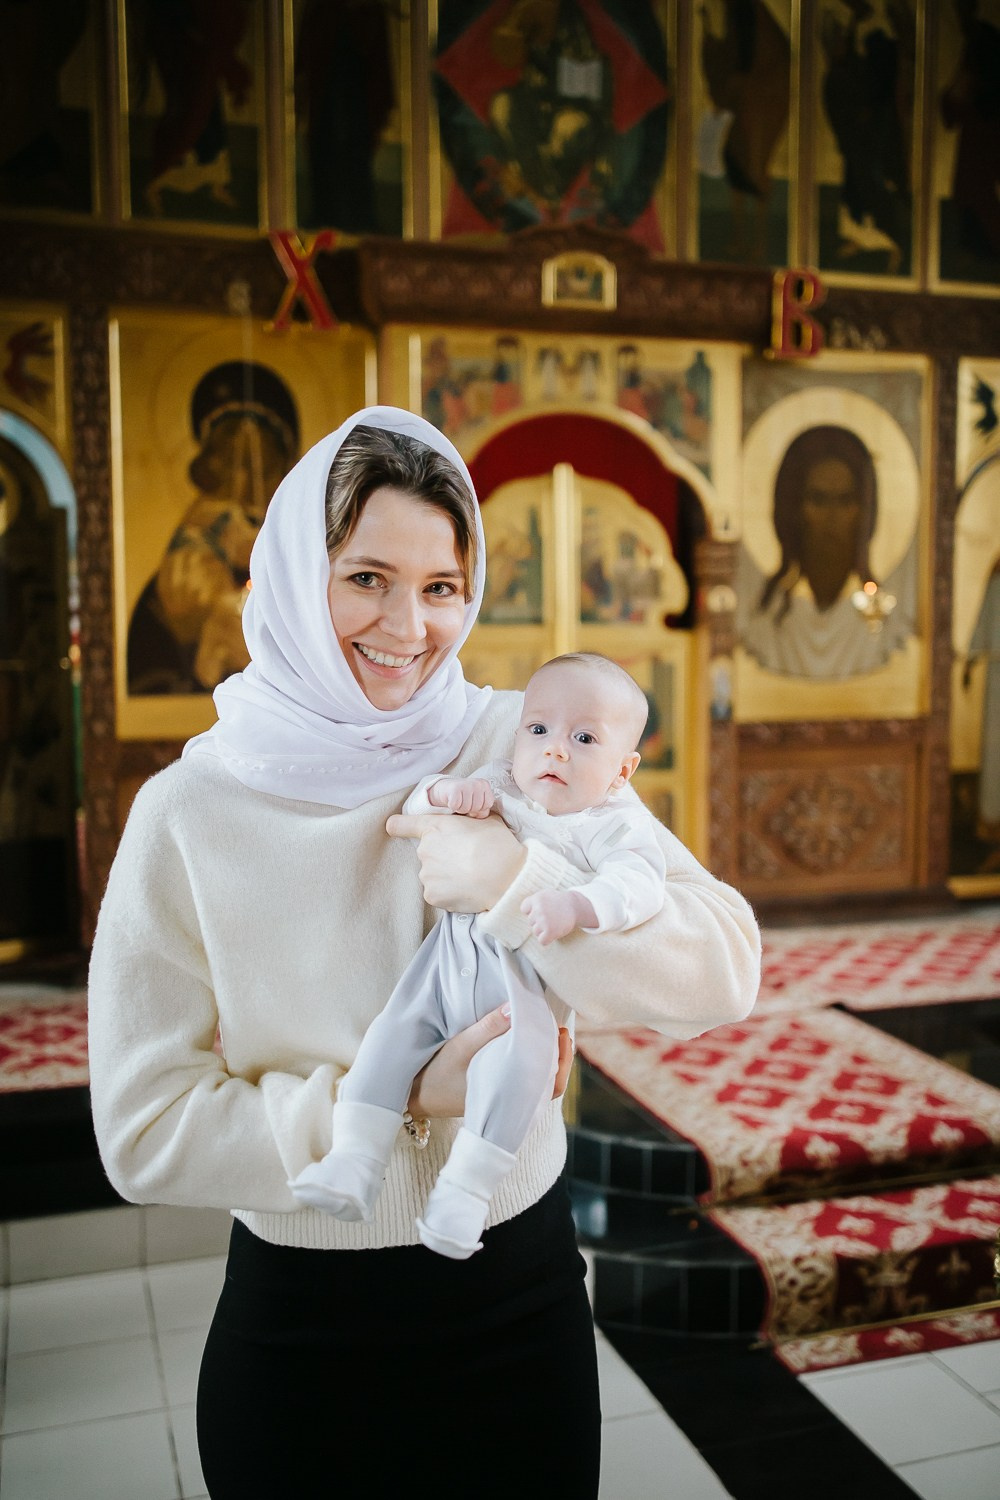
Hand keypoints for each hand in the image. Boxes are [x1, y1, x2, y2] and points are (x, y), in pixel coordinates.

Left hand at [386, 812, 525, 910]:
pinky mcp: (432, 895)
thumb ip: (471, 819)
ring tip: (470, 876)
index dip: (398, 826)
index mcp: (434, 828)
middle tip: (466, 859)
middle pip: (428, 853)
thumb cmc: (498, 846)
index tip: (395, 828)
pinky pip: (438, 893)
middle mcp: (424, 850)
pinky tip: (466, 889)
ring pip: (433, 874)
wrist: (506, 877)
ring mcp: (426, 875)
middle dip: (442, 856)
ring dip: (446, 876)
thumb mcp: (486, 820)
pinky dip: (449, 893)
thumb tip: (474, 819)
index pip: (402, 824)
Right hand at [408, 1008, 573, 1116]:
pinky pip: (524, 1078)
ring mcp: (505, 1098)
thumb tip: (515, 1006)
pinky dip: (531, 1060)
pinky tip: (527, 1041)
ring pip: (539, 1080)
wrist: (415, 1098)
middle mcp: (512, 1101)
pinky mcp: (497, 1091)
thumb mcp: (461, 1046)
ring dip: (546, 1056)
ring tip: (547, 1030)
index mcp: (511, 1096)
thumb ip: (488, 1027)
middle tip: (559, 1027)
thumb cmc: (438, 1076)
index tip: (562, 1033)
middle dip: (559, 1054)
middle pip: (551, 1081)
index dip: (563, 1059)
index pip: (553, 1085)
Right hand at [430, 777, 494, 817]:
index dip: (480, 808)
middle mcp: (477, 783)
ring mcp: (466, 785)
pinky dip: (453, 806)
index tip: (473, 802)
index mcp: (485, 785)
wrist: (447, 788)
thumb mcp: (477, 801)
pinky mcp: (455, 788)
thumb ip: (483, 810)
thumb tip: (480, 814)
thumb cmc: (464, 797)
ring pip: (466, 808)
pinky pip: (456, 806)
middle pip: (477, 807)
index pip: (488, 804)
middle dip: (469, 809)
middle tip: (464, 802)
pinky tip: (452, 799)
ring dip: (460, 809)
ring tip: (459, 801)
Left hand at [521, 889, 596, 944]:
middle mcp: (539, 909)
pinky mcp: (550, 931)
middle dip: (540, 921)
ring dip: (544, 930)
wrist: (576, 907)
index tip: (544, 909)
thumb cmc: (558, 902)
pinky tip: (555, 932)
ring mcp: (544, 920)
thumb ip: (532, 902)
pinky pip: (542, 941)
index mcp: (536, 898)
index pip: (524, 909)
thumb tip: (523, 913)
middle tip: (552, 916)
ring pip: (536, 932)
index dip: (532, 911)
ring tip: (554, 922)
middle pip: (531, 922)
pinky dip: (548, 939)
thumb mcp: (545, 896)